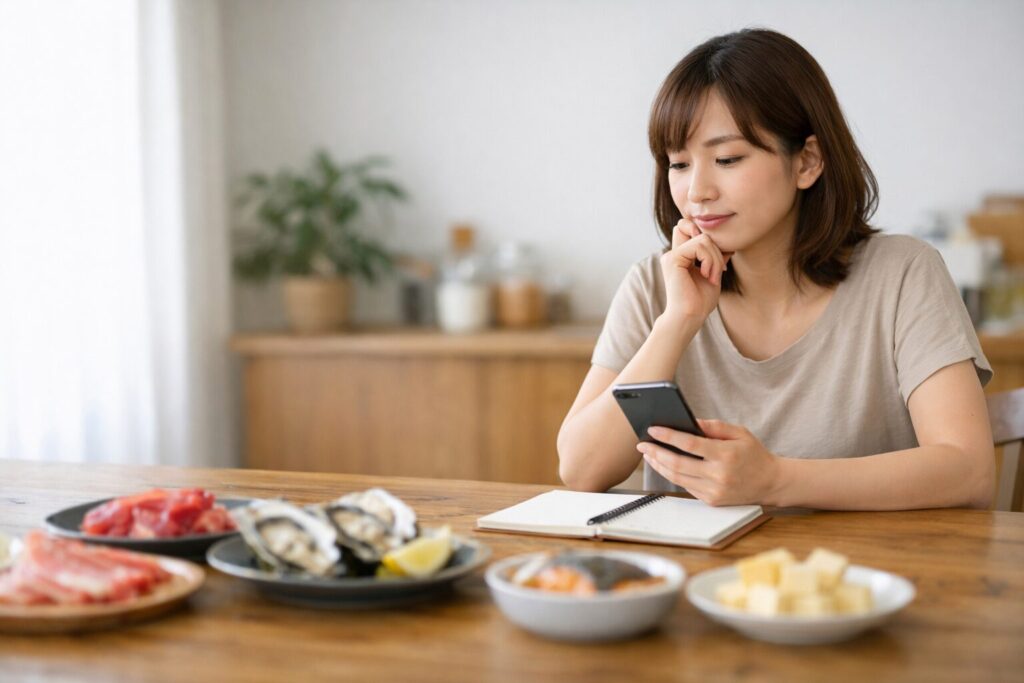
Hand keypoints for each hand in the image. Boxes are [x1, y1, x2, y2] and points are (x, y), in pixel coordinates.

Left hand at [637, 419, 781, 505]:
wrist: (771, 483)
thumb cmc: (754, 454)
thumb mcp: (739, 433)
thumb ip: (714, 426)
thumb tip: (688, 421)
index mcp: (726, 455)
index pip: (690, 444)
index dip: (668, 436)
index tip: (653, 429)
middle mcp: (719, 475)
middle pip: (678, 464)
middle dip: (656, 452)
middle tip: (642, 444)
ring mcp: (714, 490)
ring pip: (677, 478)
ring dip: (659, 465)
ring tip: (649, 454)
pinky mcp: (711, 500)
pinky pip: (685, 486)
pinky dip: (671, 475)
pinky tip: (663, 465)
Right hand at [659, 216, 730, 323]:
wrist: (690, 317)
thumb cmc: (700, 302)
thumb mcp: (713, 274)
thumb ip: (717, 258)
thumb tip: (729, 245)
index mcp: (680, 257)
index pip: (688, 228)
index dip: (703, 233)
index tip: (718, 258)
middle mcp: (673, 254)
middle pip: (692, 226)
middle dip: (713, 245)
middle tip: (719, 269)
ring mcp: (671, 255)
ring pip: (702, 238)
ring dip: (715, 257)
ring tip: (713, 276)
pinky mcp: (673, 259)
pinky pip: (698, 246)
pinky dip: (709, 260)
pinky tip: (707, 275)